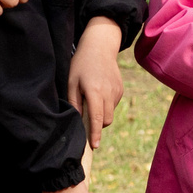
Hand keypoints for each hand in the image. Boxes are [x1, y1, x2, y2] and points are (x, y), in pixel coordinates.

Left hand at [69, 16, 125, 146]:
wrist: (100, 47)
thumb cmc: (81, 64)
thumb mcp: (72, 82)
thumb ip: (74, 103)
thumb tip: (77, 121)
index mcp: (95, 92)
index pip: (96, 118)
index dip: (95, 134)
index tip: (95, 146)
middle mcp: (108, 93)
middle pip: (106, 120)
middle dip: (97, 124)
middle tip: (86, 114)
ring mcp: (117, 92)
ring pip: (110, 113)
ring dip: (101, 113)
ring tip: (91, 97)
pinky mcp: (120, 90)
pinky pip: (113, 105)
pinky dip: (106, 105)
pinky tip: (99, 91)